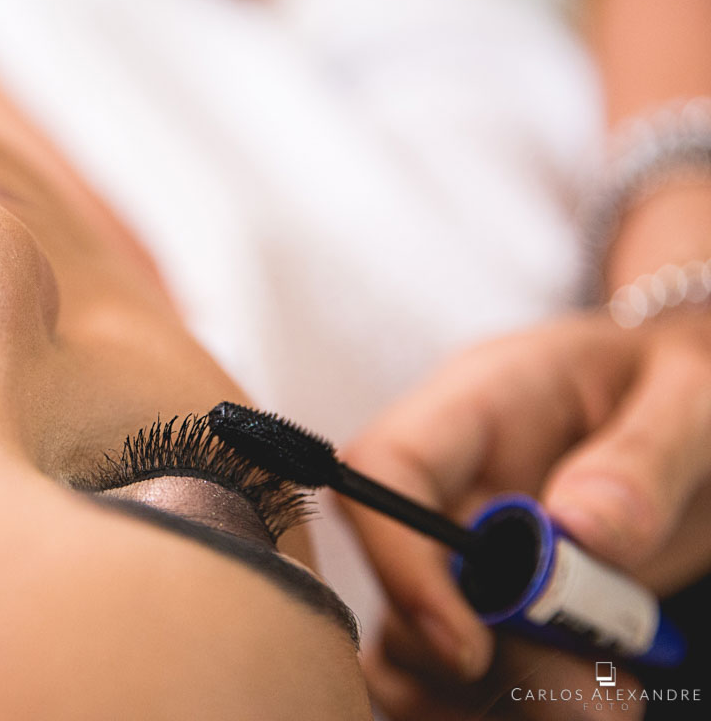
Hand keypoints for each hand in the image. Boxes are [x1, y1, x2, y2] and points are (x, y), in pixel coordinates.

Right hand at [341, 311, 710, 717]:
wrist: (685, 403)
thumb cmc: (684, 378)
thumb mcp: (694, 395)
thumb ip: (646, 456)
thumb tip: (580, 530)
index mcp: (478, 403)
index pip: (384, 468)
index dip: (400, 558)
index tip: (473, 647)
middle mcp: (450, 479)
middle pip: (399, 579)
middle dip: (478, 659)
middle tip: (591, 699)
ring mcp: (461, 541)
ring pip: (414, 642)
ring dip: (496, 694)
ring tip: (604, 702)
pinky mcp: (485, 594)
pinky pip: (449, 670)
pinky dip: (492, 703)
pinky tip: (572, 701)